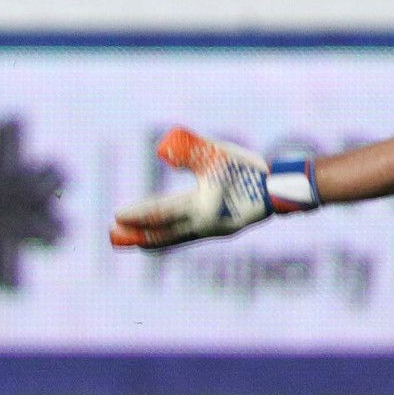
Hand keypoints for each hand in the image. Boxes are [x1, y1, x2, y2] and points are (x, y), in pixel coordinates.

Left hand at [109, 127, 318, 249]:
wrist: (279, 189)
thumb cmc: (247, 169)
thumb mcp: (217, 156)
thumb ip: (188, 152)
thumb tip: (161, 150)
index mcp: (201, 207)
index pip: (162, 212)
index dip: (138, 214)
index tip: (117, 215)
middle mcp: (204, 225)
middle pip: (164, 232)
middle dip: (138, 235)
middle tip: (114, 237)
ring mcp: (212, 231)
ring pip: (175, 238)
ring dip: (153, 240)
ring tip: (134, 244)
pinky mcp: (219, 231)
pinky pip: (188, 237)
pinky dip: (172, 238)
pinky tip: (164, 238)